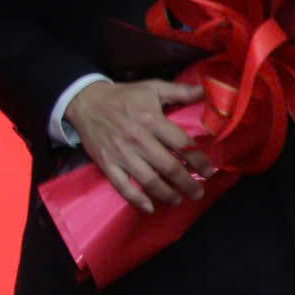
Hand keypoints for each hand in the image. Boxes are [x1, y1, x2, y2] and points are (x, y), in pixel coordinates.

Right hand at [64, 79, 213, 213]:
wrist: (85, 101)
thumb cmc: (123, 96)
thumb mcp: (151, 87)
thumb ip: (180, 91)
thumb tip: (206, 90)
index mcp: (151, 120)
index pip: (182, 144)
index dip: (199, 160)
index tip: (209, 171)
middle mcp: (138, 139)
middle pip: (169, 167)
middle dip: (188, 183)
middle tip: (198, 192)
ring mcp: (121, 154)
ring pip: (149, 180)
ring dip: (167, 194)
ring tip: (178, 199)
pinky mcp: (107, 163)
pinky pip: (122, 186)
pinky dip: (136, 199)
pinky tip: (150, 207)